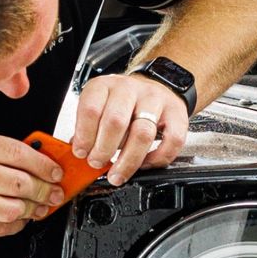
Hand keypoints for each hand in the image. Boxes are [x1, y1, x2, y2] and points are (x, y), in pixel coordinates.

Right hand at [0, 131, 63, 242]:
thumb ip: (2, 153)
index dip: (44, 165)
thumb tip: (43, 163)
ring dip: (33, 210)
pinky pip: (2, 227)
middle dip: (44, 190)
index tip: (56, 172)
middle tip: (54, 193)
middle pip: (20, 183)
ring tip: (38, 207)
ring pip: (14, 209)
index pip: (18, 153)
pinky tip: (19, 217)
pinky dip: (17, 224)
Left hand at [69, 74, 190, 186]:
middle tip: (98, 164)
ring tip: (118, 173)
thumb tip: (80, 153)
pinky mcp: (177, 113)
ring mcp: (155, 100)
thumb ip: (88, 128)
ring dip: (128, 160)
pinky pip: (171, 141)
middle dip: (104, 150)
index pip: (91, 109)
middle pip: (116, 122)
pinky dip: (157, 158)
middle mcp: (130, 90)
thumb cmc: (124, 102)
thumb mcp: (99, 105)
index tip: (82, 153)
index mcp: (105, 86)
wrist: (158, 83)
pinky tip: (145, 164)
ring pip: (142, 133)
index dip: (84, 136)